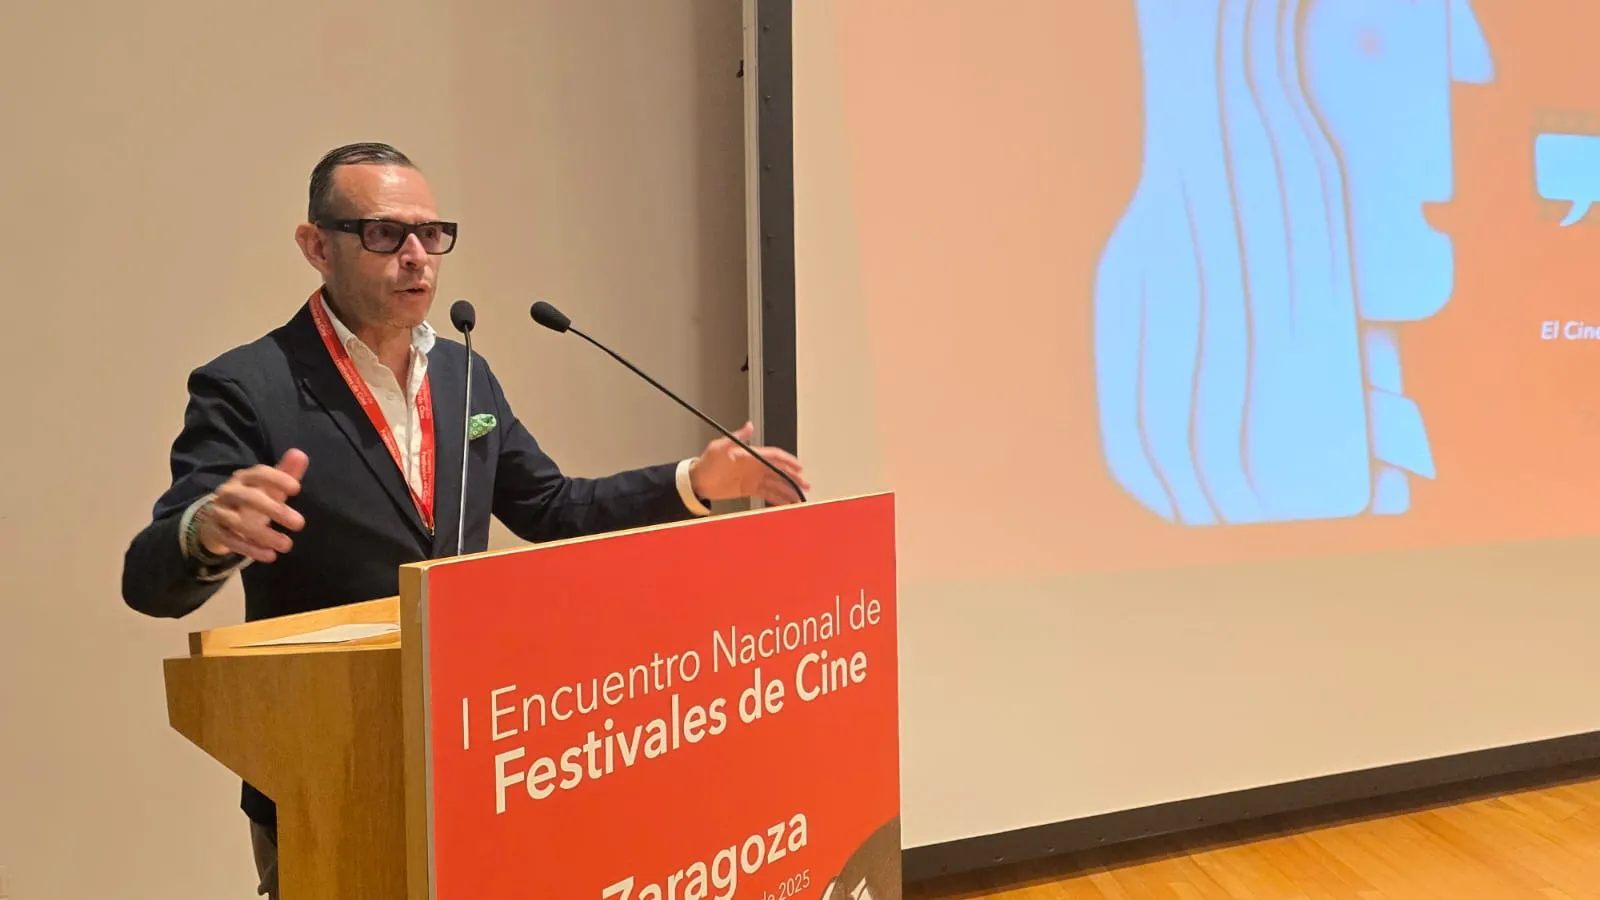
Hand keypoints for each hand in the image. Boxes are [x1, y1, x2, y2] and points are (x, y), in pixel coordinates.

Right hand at [195, 449, 308, 562]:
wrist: (217, 519)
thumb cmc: (252, 499)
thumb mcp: (269, 487)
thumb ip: (286, 473)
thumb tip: (300, 454)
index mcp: (244, 478)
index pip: (259, 473)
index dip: (276, 478)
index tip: (296, 488)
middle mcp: (229, 492)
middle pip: (249, 497)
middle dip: (274, 510)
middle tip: (300, 523)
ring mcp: (220, 512)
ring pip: (237, 522)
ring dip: (263, 534)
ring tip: (287, 545)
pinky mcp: (216, 532)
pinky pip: (231, 541)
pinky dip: (250, 549)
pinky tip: (270, 556)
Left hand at [687, 422, 809, 505]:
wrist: (697, 481)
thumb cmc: (707, 463)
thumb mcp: (719, 448)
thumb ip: (737, 437)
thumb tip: (750, 425)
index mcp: (751, 455)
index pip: (774, 457)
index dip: (788, 461)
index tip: (799, 468)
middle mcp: (755, 466)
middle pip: (779, 471)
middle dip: (793, 478)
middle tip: (805, 486)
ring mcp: (754, 478)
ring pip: (776, 484)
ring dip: (788, 490)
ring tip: (799, 499)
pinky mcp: (750, 489)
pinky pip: (767, 494)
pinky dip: (778, 498)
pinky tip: (786, 503)